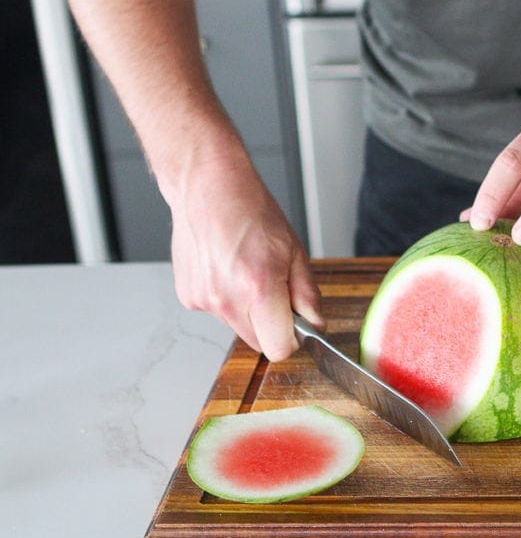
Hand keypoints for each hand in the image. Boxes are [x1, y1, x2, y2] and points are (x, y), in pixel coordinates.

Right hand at [169, 155, 322, 360]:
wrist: (207, 189)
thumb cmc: (252, 213)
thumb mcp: (294, 251)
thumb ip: (306, 295)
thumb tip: (315, 324)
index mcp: (258, 289)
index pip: (279, 348)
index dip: (292, 339)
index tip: (295, 323)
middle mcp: (227, 301)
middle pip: (258, 342)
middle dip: (271, 325)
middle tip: (273, 289)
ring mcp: (204, 301)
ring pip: (238, 327)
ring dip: (248, 311)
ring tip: (246, 272)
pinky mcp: (188, 297)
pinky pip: (217, 312)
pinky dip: (226, 299)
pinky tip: (227, 269)